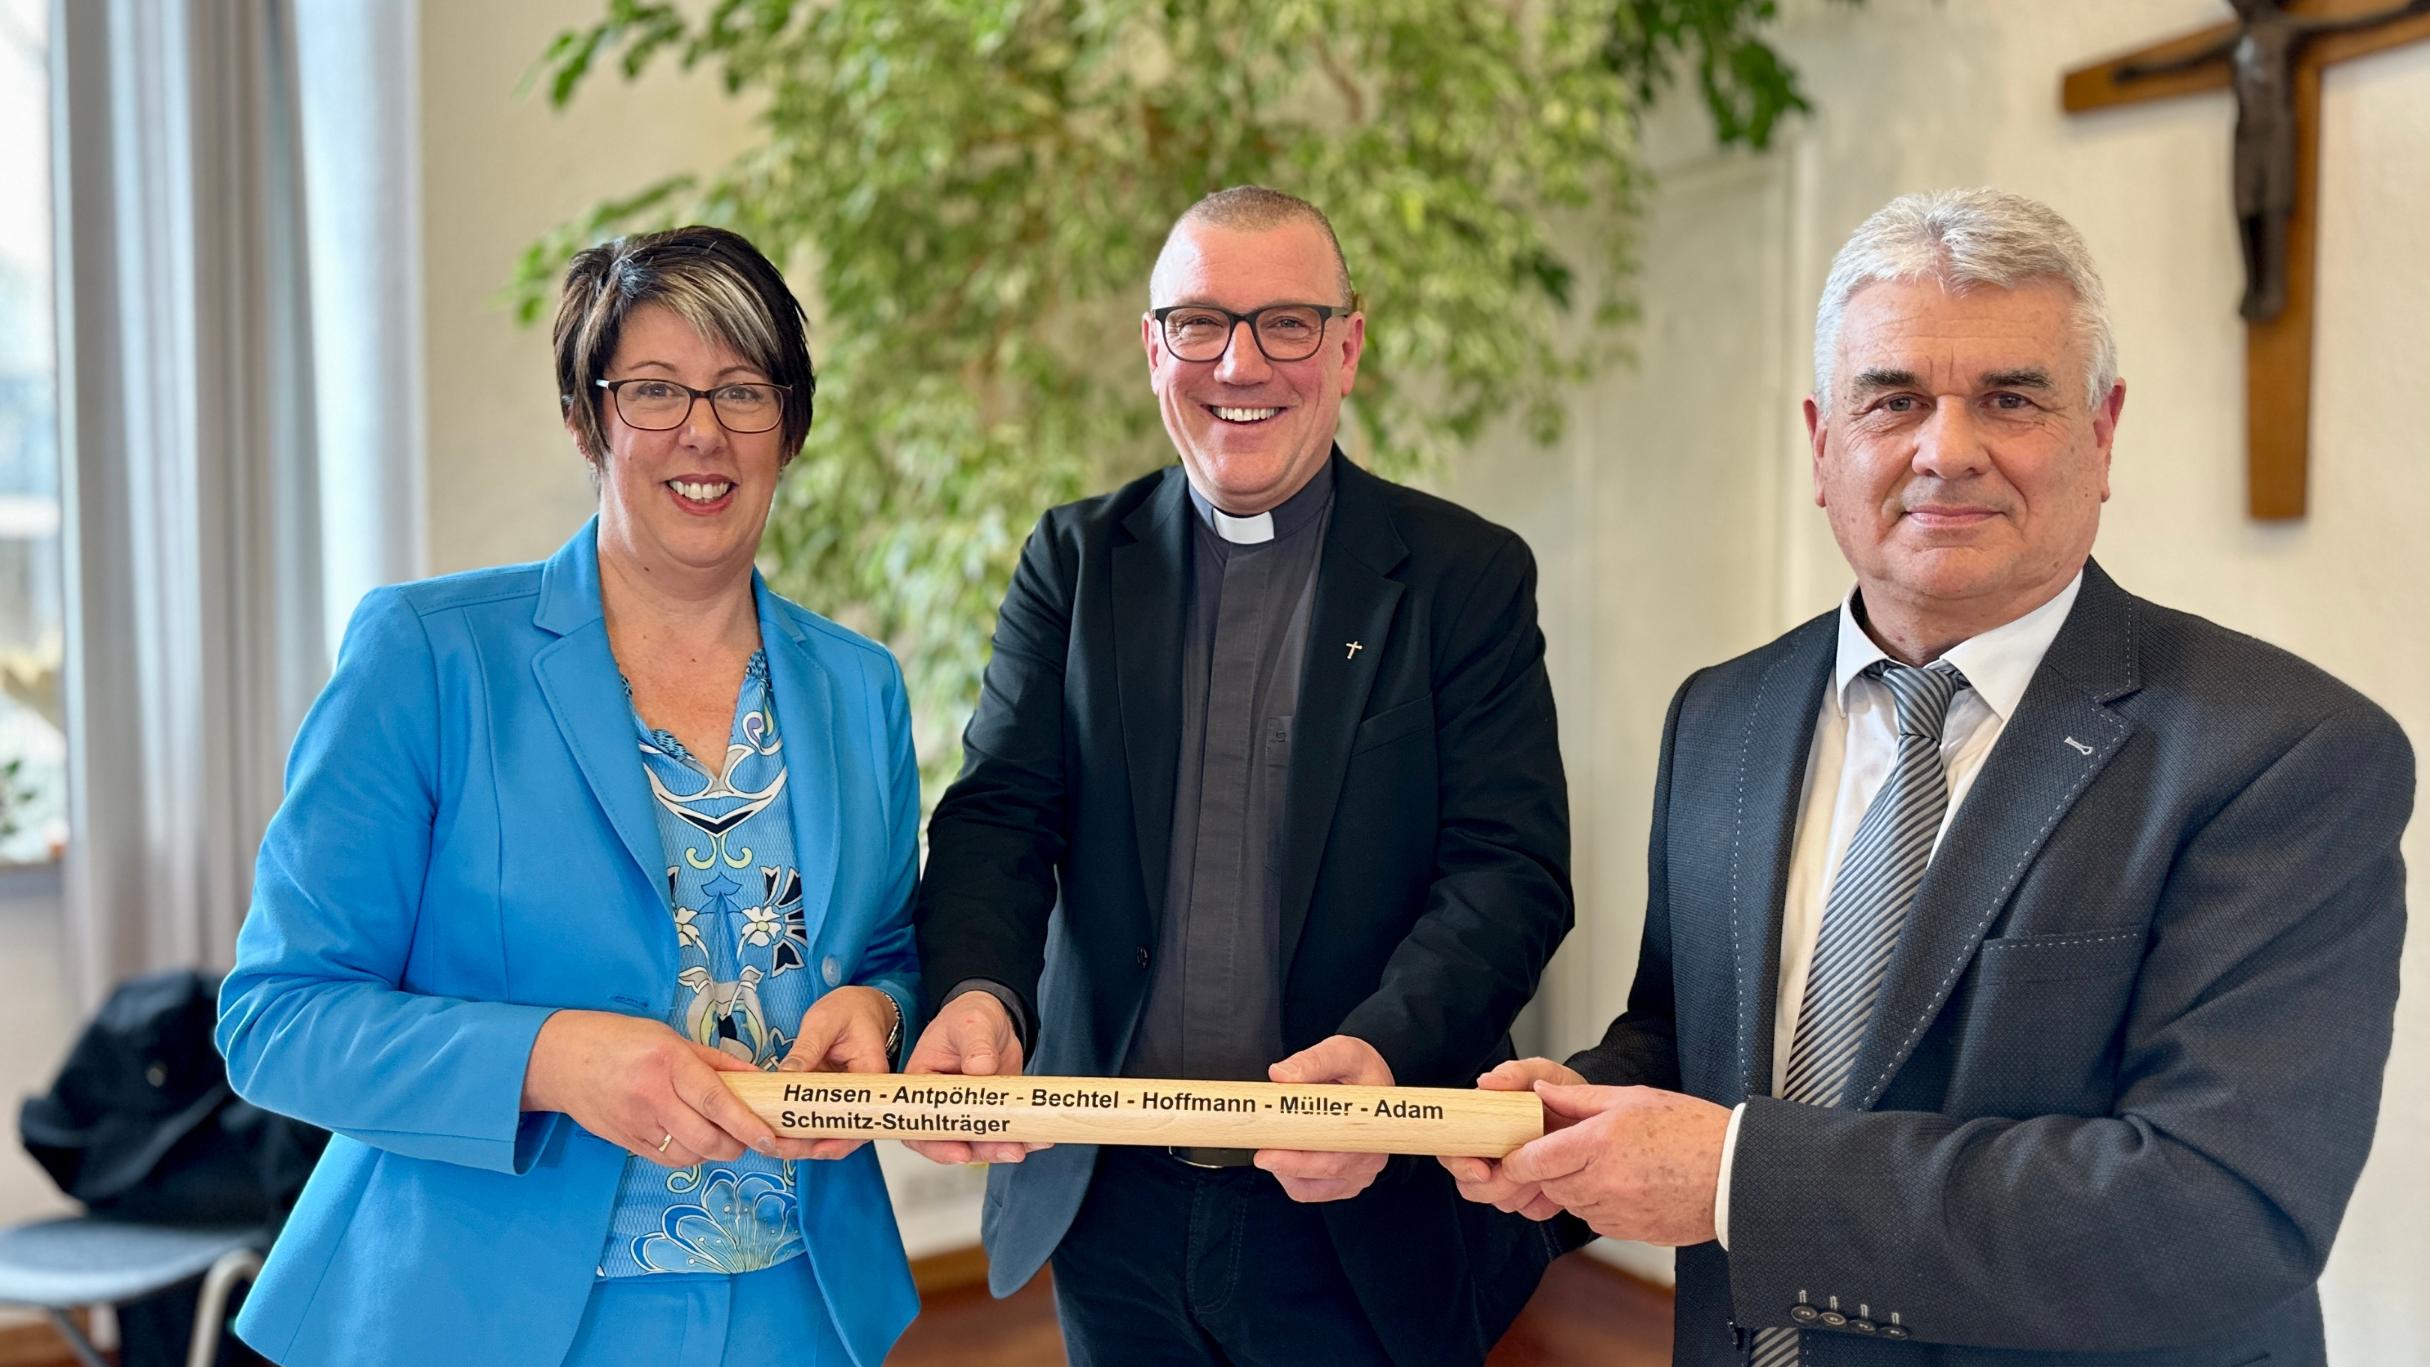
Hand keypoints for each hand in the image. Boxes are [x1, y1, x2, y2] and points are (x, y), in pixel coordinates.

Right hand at [523, 1009, 778, 1167]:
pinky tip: (692, 1139)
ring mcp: (637, 1124)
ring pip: (690, 1156)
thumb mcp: (670, 1037)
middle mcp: (653, 1097)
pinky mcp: (625, 1143)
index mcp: (669, 1063)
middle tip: (749, 1137)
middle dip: (736, 1146)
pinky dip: (689, 1156)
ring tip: (720, 1134)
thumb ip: (716, 1062)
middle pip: (706, 1139)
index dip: (748, 1125)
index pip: (716, 1102)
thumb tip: (757, 1080)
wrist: (560, 1059)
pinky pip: (668, 1161)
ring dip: (713, 1152)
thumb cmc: (619, 1040)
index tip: (772, 1140)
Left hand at [772, 987, 898, 1159]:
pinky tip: (777, 1129)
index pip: (862, 1116)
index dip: (842, 1140)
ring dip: (802, 1141)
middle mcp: (864, 1092)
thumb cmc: (850, 1009)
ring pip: (829, 1129)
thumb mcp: (824, 1021)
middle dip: (811, 1146)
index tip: (817, 1148)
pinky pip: (818, 1115)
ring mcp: (847, 1096)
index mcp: (872, 1074)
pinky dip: (799, 1125)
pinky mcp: (832, 1095)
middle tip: (779, 1148)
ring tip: (774, 1144)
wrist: (859, 1004)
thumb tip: (787, 1075)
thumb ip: (806, 1048)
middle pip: (844, 1132)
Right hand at [901, 989, 1041, 1165]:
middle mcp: (941, 1103)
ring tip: (1027, 1145)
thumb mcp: (971, 1024)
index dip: (937, 1144)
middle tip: (1008, 1149)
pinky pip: (1001, 1132)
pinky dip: (1020, 1137)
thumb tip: (980, 1066)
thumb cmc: (970, 1016)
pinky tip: (1037, 1138)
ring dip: (1002, 1148)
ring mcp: (967, 1111)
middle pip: (951, 1140)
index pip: (919, 1122)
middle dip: (980, 1150)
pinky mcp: (990, 1113)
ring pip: (979, 1142)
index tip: (961, 1152)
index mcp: (922, 1082)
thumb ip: (975, 1042)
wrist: (995, 1019)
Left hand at [1255, 1035, 1393, 1203]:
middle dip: (1283, 1165)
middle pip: (1321, 1176)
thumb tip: (1280, 1075)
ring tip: (1274, 1145)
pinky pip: (1313, 1191)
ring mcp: (1359, 1173)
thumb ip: (1313, 1061)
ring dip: (1286, 1172)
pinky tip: (1285, 1156)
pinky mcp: (1347, 1181)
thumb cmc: (1360, 1067)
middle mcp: (1369, 1157)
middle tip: (1258, 1150)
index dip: (1296, 1161)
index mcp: (1371, 1127)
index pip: (1334, 1158)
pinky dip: (1293, 1178)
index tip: (1265, 1155)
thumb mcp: (1342, 1052)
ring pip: (1313, 1189)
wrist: (1371, 1077)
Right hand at [1438, 1058, 1584, 1220]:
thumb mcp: (1544, 1074)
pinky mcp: (1533, 1196)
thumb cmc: (1566, 1093)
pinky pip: (1528, 1210)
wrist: (1597, 1117)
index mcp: (1483, 1125)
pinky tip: (1555, 1180)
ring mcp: (1511, 1176)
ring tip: (1544, 1168)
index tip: (1482, 1169)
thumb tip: (1485, 1082)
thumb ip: (1515, 1073)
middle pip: (1469, 1185)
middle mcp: (1491, 1154)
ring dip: (1520, 1190)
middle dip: (1492, 1185)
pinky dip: (1541, 1200)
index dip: (1460, 1164)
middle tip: (1519, 1172)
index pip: (1451, 1150)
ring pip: (1498, 1200)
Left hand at [1496, 1083, 1731, 1245]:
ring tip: (1610, 1165)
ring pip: (1573, 1205)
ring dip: (1578, 1189)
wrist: (1738, 1174)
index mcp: (1598, 1143)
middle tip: (1574, 1152)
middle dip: (1552, 1171)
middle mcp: (1603, 1182)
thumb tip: (1540, 1092)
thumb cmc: (1692, 1129)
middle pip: (1550, 1185)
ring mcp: (1618, 1212)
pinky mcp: (1632, 1231)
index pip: (1534, 1160)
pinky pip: (1598, 1221)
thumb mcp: (1632, 1099)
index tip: (1516, 1155)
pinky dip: (1601, 1206)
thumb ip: (1579, 1099)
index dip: (1518, 1160)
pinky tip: (1627, 1185)